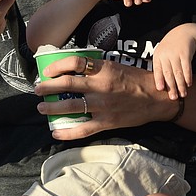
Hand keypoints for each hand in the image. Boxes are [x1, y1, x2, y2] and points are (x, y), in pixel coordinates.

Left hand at [35, 55, 172, 139]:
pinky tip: (56, 132)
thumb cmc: (137, 80)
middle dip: (48, 87)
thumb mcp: (117, 66)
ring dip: (52, 107)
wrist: (156, 99)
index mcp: (104, 69)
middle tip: (38, 89)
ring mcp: (103, 105)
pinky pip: (82, 129)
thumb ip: (97, 68)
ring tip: (42, 108)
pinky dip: (67, 132)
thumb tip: (74, 69)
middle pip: (67, 84)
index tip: (47, 71)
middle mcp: (101, 86)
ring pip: (70, 106)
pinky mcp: (107, 121)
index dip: (57, 66)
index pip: (75, 63)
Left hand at [152, 24, 195, 98]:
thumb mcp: (162, 54)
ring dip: (181, 84)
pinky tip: (189, 84)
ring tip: (183, 94)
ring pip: (178, 72)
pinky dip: (188, 76)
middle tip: (174, 98)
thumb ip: (161, 67)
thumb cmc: (171, 47)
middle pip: (168, 73)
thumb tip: (161, 87)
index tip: (160, 89)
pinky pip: (187, 67)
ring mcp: (176, 53)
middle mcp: (166, 54)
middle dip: (171, 86)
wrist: (183, 33)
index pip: (158, 70)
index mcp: (158, 55)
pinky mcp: (186, 53)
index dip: (159, 79)